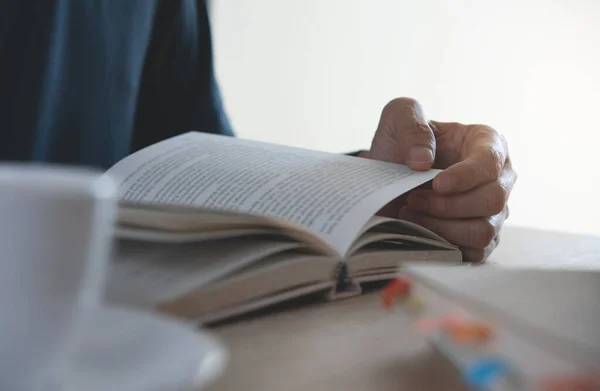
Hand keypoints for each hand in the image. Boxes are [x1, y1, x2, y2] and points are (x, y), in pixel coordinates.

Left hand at [366, 97, 516, 262]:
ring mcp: (493, 211)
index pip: (490, 163)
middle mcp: (500, 177)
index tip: (435, 183)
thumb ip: (410, 124)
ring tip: (412, 214)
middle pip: (492, 200)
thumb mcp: (399, 115)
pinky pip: (476, 252)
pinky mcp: (481, 237)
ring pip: (484, 230)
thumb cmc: (401, 141)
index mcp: (488, 142)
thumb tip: (423, 161)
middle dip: (448, 205)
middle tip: (413, 199)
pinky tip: (421, 231)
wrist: (388, 173)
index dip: (465, 177)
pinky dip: (445, 245)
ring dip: (443, 227)